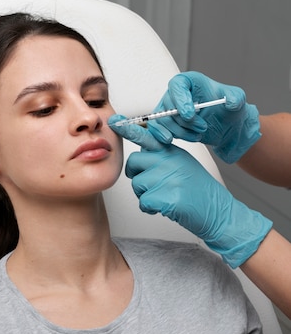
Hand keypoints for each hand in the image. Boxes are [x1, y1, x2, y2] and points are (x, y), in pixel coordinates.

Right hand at [111, 71, 260, 162]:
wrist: (223, 125)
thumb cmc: (226, 108)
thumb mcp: (237, 100)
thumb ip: (236, 99)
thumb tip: (230, 103)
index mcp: (189, 81)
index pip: (177, 85)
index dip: (181, 99)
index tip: (190, 115)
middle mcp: (175, 93)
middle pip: (169, 105)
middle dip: (185, 121)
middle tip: (203, 128)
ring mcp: (167, 108)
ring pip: (163, 120)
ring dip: (181, 131)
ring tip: (199, 136)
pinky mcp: (164, 122)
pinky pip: (156, 128)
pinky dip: (163, 135)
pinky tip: (173, 140)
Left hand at [125, 143, 271, 267]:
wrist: (219, 212)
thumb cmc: (200, 191)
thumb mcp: (183, 164)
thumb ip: (162, 157)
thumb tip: (141, 153)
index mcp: (173, 151)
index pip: (146, 137)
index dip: (129, 130)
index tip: (115, 121)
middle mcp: (170, 161)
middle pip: (134, 163)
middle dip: (137, 177)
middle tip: (152, 186)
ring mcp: (169, 178)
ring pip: (137, 185)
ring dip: (145, 196)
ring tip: (164, 197)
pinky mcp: (168, 197)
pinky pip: (144, 203)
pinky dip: (150, 209)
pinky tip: (165, 208)